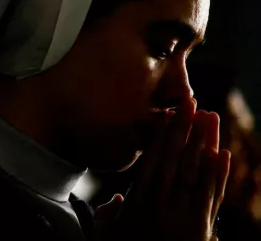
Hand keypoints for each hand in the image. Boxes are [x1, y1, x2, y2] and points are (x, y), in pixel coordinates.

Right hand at [101, 97, 231, 240]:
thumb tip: (114, 198)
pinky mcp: (202, 227)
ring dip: (205, 143)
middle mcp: (164, 204)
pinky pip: (212, 196)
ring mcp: (186, 215)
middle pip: (177, 160)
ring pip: (198, 173)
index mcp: (139, 202)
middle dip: (185, 129)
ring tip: (211, 118)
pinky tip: (223, 155)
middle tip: (191, 102)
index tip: (167, 113)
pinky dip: (219, 175)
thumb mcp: (106, 236)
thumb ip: (106, 215)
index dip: (162, 135)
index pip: (153, 161)